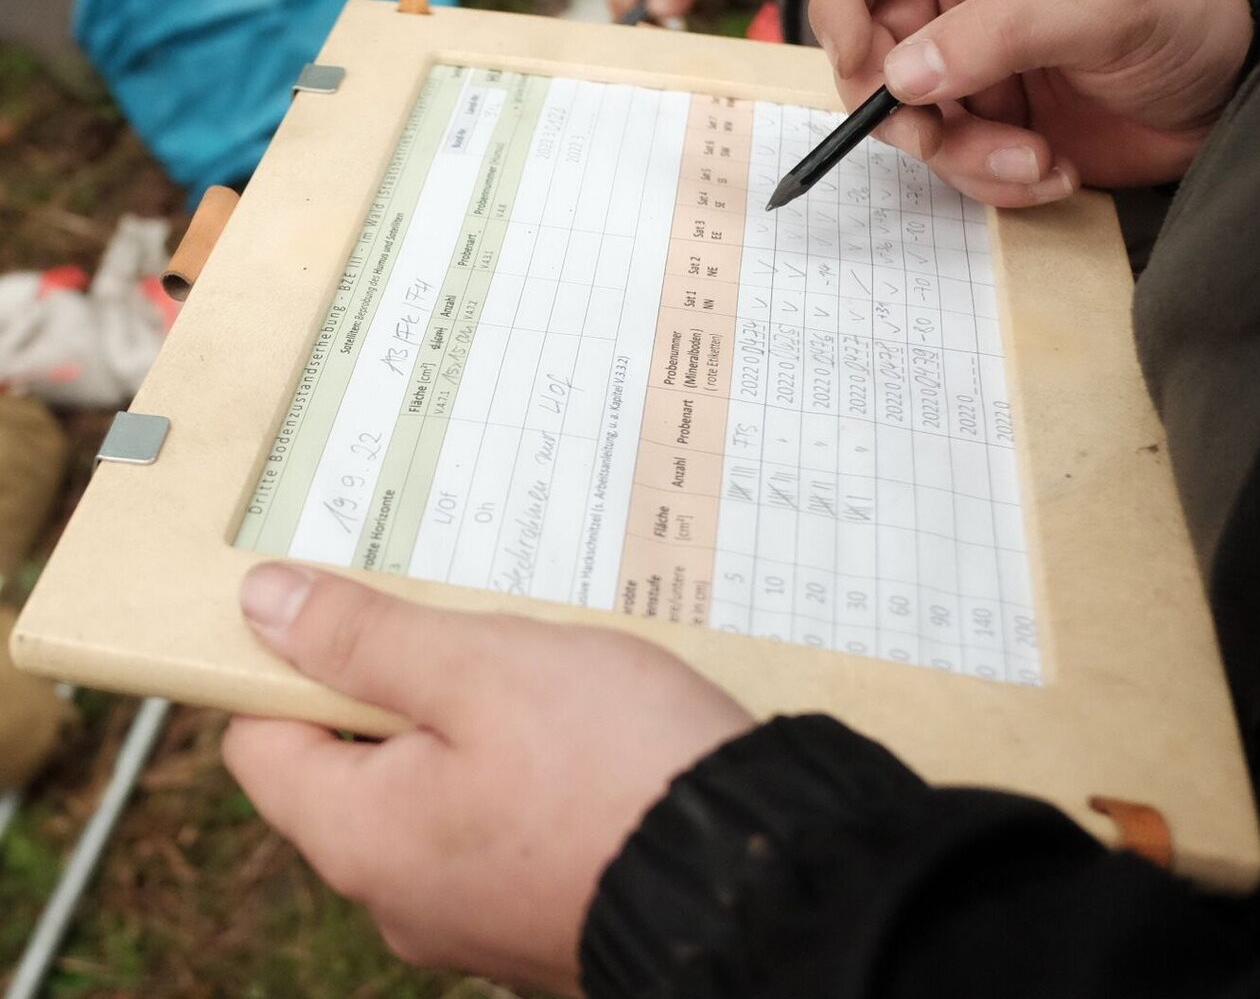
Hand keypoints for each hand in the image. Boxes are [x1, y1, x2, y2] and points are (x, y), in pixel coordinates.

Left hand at [222, 563, 753, 994]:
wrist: (749, 873)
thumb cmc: (610, 763)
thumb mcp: (480, 668)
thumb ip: (364, 638)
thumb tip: (260, 603)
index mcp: (362, 837)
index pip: (264, 738)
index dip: (284, 659)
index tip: (337, 598)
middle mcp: (401, 894)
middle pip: (353, 762)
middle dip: (395, 678)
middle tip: (457, 614)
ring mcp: (474, 909)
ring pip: (433, 786)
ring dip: (466, 716)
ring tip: (530, 658)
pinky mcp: (537, 906)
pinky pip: (494, 818)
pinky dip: (515, 763)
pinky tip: (575, 720)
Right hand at [808, 0, 1253, 205]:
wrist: (1234, 98)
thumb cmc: (1187, 16)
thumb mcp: (1105, 6)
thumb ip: (1001, 33)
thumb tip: (901, 78)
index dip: (836, 4)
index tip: (859, 63)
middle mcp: (957, 1)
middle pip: (867, 53)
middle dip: (901, 109)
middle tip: (938, 138)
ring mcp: (968, 69)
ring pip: (908, 122)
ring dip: (962, 156)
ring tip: (1035, 158)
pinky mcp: (986, 126)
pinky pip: (951, 165)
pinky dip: (993, 181)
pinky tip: (1052, 170)